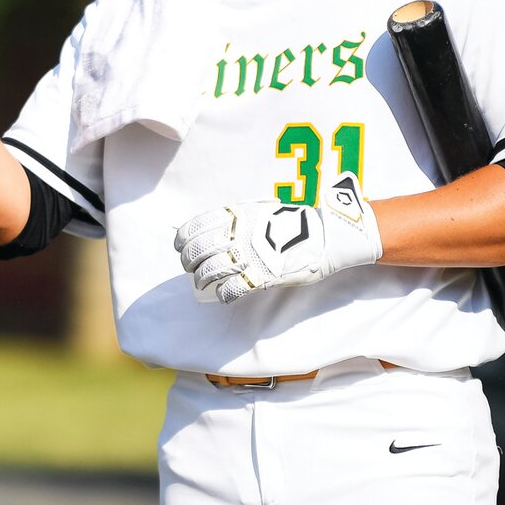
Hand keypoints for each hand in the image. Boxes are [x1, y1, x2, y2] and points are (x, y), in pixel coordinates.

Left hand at [173, 174, 382, 303]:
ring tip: (204, 283)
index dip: (182, 241)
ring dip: (202, 280)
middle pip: (198, 251)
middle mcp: (238, 234)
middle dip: (189, 262)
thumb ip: (235, 219)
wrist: (324, 235)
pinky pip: (231, 289)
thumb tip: (210, 229)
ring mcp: (250, 255)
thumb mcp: (258, 210)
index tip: (181, 248)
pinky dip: (223, 294)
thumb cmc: (291, 222)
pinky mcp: (262, 276)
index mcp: (235, 215)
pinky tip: (223, 294)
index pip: (195, 228)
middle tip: (192, 268)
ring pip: (210, 272)